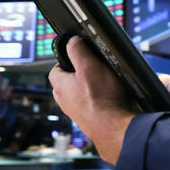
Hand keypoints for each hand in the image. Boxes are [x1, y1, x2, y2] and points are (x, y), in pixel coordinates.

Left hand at [48, 36, 134, 163]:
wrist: (113, 128)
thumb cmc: (102, 99)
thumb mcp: (90, 66)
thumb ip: (78, 50)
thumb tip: (71, 41)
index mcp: (60, 86)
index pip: (56, 68)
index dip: (67, 59)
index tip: (79, 56)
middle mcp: (65, 101)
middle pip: (67, 81)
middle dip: (79, 74)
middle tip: (95, 69)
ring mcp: (76, 111)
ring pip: (79, 93)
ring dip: (90, 87)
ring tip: (105, 84)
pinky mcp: (88, 119)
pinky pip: (90, 104)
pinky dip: (97, 99)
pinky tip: (110, 98)